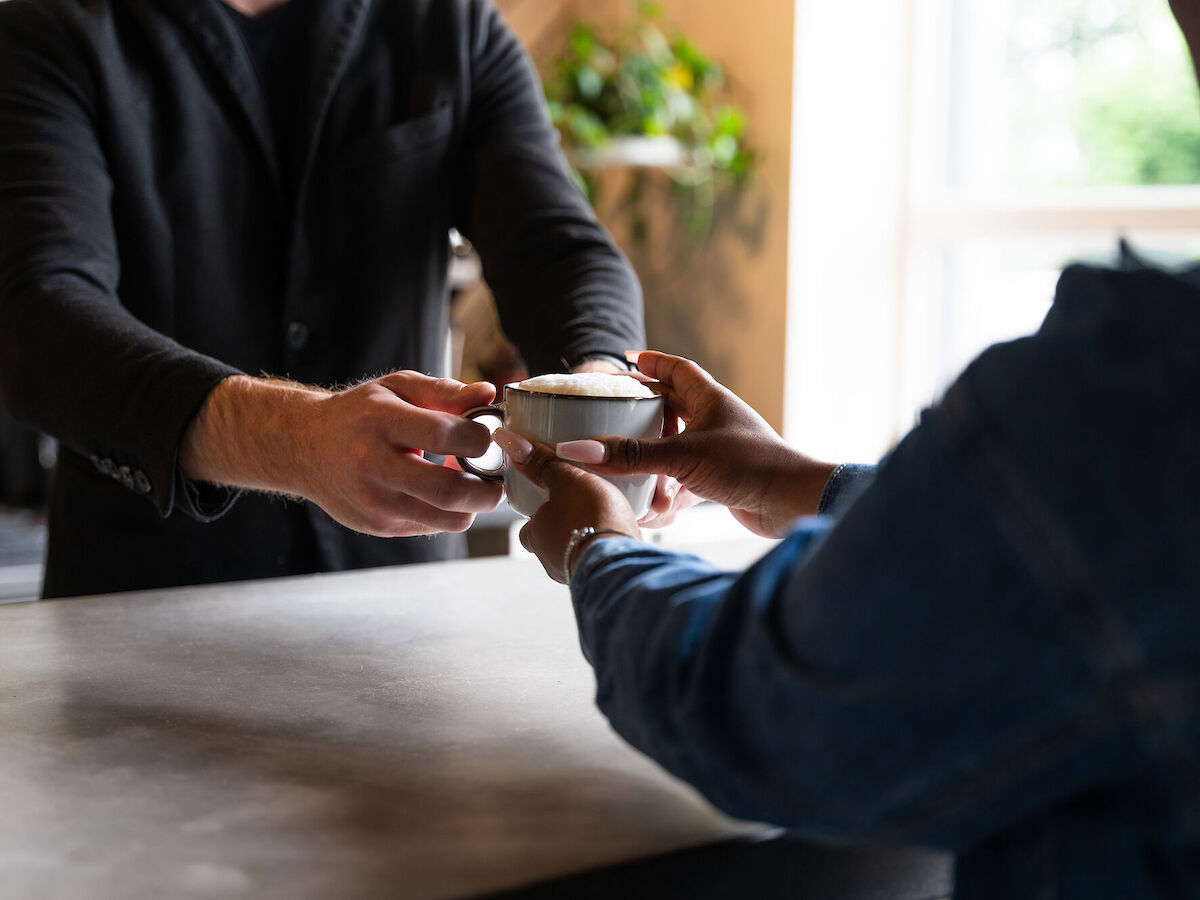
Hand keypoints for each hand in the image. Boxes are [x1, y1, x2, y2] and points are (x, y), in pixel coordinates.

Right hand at [181, 371, 503, 535]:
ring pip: (444, 518)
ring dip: (472, 506)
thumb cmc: (360, 413)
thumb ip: (445, 391)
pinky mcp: (376, 525)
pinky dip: (448, 513)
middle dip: (487, 489)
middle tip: (498, 479)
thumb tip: (488, 395)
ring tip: (475, 486)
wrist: (304, 447)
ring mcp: (373, 502)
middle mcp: (372, 465)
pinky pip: (430, 526)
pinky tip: (443, 492)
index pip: (442, 435)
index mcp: (379, 421)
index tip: (489, 436)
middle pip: (447, 490)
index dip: (478, 438)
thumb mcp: (397, 388)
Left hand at [493, 428, 640, 583]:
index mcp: (536, 537)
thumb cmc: (590, 519)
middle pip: (551, 543)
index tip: (551, 502)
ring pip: (576, 554)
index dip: (539, 515)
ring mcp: (577, 574)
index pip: (528, 528)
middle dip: (564, 529)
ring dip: (586, 541)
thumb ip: (543, 463)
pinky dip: (605, 551)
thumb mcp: (568, 480)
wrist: (622, 559)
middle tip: (581, 511)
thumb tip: (510, 442)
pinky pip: (600, 562)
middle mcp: (552, 562)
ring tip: (604, 523)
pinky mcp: (604, 579)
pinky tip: (619, 540)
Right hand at [556, 351, 836, 537]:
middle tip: (611, 416)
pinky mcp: (722, 481)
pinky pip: (685, 479)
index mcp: (711, 399)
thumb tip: (577, 450)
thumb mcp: (681, 456)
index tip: (626, 360)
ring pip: (676, 446)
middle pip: (672, 406)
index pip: (677, 368)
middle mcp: (716, 420)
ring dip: (652, 458)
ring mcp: (720, 451)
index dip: (651, 361)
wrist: (791, 504)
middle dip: (643, 413)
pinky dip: (668, 490)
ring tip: (625, 466)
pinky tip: (652, 506)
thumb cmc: (747, 466)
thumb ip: (630, 454)